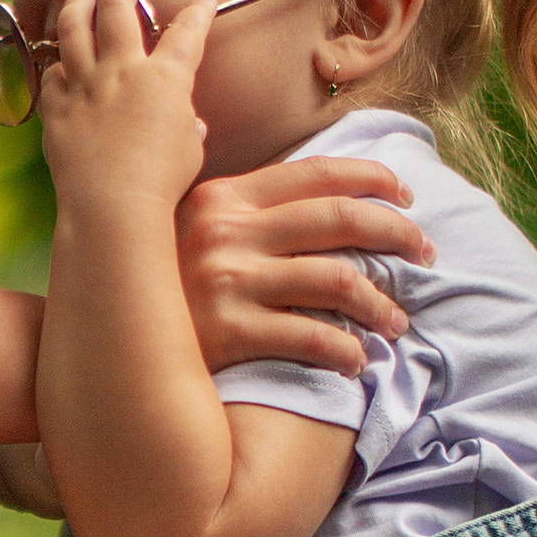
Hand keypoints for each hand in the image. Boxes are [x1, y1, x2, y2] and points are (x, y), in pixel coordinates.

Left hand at [35, 0, 211, 214]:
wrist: (113, 205)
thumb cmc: (159, 183)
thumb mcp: (189, 149)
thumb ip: (186, 125)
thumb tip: (187, 123)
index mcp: (165, 78)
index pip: (187, 32)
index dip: (198, 13)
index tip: (202, 1)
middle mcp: (122, 71)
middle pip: (118, 8)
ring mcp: (85, 87)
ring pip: (73, 28)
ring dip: (77, 4)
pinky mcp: (57, 109)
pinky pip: (51, 76)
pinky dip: (56, 66)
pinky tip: (59, 63)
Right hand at [176, 154, 431, 377]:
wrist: (112, 347)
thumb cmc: (163, 290)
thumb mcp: (194, 231)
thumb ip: (244, 209)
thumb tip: (317, 191)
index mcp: (225, 197)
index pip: (316, 174)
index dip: (373, 180)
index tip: (407, 197)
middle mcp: (227, 231)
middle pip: (339, 220)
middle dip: (397, 234)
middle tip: (425, 254)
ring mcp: (227, 280)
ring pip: (337, 280)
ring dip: (380, 304)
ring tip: (396, 322)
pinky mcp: (228, 332)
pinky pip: (311, 336)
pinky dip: (345, 351)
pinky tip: (357, 361)